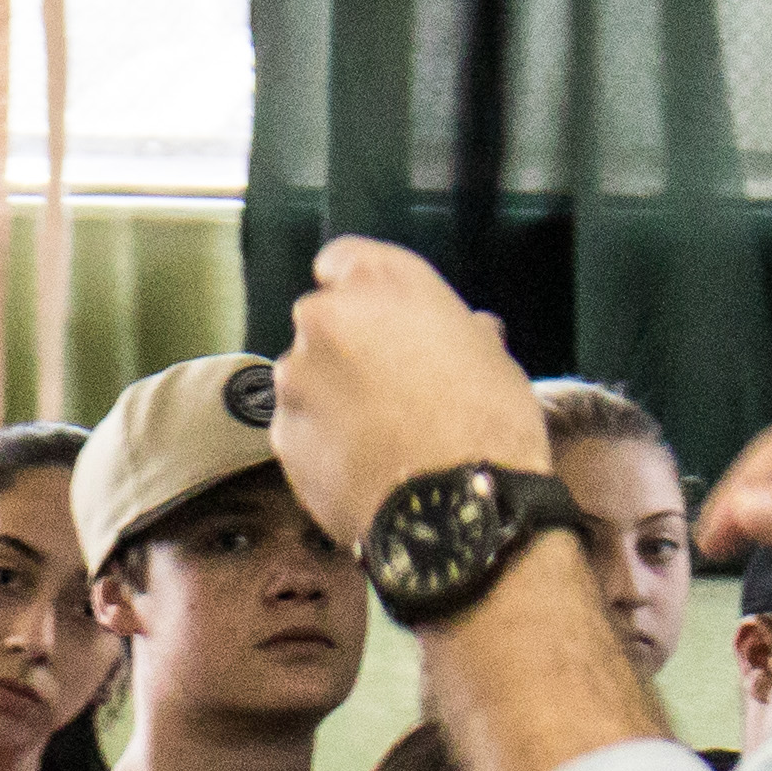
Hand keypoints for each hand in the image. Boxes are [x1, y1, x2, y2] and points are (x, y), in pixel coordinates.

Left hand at [265, 238, 548, 570]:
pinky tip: (360, 465)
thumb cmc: (488, 421)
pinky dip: (321, 440)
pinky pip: (300, 427)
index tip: (380, 317)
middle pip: (321, 323)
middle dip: (347, 347)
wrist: (455, 511)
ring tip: (377, 435)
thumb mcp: (490, 356)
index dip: (359, 289)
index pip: (342, 259)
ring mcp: (294, 380)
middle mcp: (322, 320)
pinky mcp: (281, 436)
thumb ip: (457, 330)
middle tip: (389, 384)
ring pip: (306, 377)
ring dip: (330, 395)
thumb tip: (468, 331)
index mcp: (376, 283)